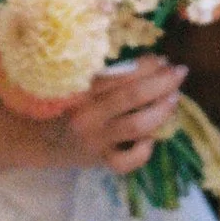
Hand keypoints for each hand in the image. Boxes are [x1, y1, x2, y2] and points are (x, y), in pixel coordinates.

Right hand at [56, 54, 187, 175]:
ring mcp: (95, 140)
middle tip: (180, 72)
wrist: (39, 141)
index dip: (147, 65)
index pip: (120, 74)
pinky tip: (150, 139)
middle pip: (132, 96)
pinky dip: (144, 150)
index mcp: (82, 90)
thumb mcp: (80, 86)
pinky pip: (127, 161)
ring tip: (174, 99)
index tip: (163, 58)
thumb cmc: (65, 106)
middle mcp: (88, 115)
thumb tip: (153, 62)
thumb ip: (109, 77)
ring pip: (136, 126)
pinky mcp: (100, 161)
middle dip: (162, 82)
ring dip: (160, 111)